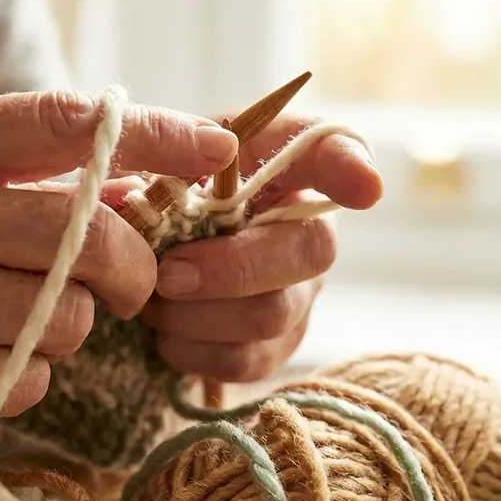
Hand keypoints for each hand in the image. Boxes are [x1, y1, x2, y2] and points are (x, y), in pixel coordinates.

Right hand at [0, 91, 236, 500]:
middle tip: (128, 288)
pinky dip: (18, 382)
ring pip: (70, 317)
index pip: (66, 124)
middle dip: (133, 270)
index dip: (156, 134)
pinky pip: (28, 379)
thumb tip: (124, 189)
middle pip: (94, 235)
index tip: (217, 148)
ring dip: (63, 333)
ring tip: (1, 331)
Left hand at [138, 114, 381, 381]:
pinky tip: (167, 329)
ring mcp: (299, 294)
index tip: (366, 188)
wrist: (134, 261)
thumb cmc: (153, 199)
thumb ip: (173, 138)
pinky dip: (190, 349)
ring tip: (154, 298)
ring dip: (195, 314)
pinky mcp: (275, 348)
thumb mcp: (155, 155)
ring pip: (271, 316)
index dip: (352, 166)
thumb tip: (219, 149)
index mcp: (280, 166)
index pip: (335, 148)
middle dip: (234, 268)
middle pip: (311, 250)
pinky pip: (244, 361)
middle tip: (169, 274)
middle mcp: (307, 228)